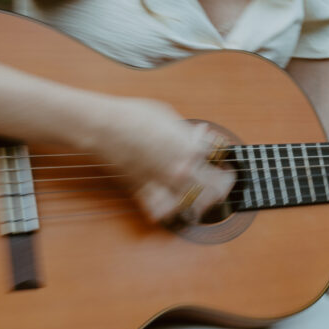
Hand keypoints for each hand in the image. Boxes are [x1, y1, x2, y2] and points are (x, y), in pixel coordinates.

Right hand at [87, 97, 233, 224]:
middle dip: (222, 188)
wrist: (105, 127)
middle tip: (223, 184)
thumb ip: (187, 133)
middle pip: (216, 190)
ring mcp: (163, 185)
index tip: (222, 160)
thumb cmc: (134, 116)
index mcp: (190, 148)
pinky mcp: (145, 193)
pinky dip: (170, 211)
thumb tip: (197, 137)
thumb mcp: (169, 118)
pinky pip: (163, 212)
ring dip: (200, 204)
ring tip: (201, 199)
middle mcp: (181, 170)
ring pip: (192, 207)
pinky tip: (174, 205)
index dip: (223, 159)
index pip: (220, 160)